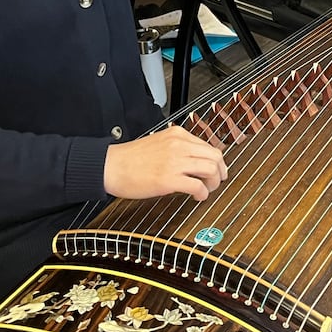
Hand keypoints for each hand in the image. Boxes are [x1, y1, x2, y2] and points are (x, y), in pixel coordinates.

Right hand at [103, 125, 228, 200]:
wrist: (111, 166)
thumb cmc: (129, 158)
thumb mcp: (158, 142)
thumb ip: (177, 147)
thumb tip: (194, 160)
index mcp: (177, 134)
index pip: (208, 146)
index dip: (216, 161)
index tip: (215, 170)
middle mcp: (179, 145)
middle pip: (215, 156)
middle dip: (220, 172)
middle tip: (216, 182)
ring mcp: (175, 161)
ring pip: (211, 170)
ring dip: (213, 183)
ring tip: (206, 190)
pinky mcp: (170, 179)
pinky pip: (198, 186)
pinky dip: (202, 194)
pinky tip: (197, 197)